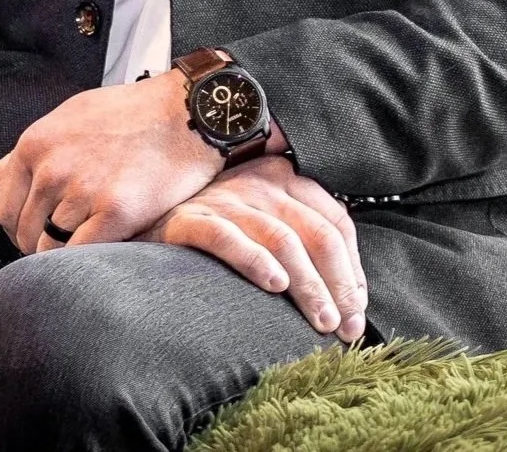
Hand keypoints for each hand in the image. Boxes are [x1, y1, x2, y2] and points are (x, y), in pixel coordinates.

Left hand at [0, 72, 219, 252]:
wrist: (187, 112)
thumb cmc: (127, 117)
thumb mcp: (66, 123)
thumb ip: (18, 159)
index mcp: (34, 145)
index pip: (4, 211)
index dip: (22, 228)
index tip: (47, 228)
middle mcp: (52, 168)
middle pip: (24, 235)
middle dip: (43, 244)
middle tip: (75, 237)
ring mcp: (82, 190)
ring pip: (50, 251)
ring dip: (67, 254)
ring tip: (94, 239)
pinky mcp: (116, 212)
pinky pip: (79, 257)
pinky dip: (86, 262)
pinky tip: (106, 247)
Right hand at [140, 156, 366, 342]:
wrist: (148, 224)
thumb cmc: (219, 233)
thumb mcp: (266, 226)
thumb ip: (304, 245)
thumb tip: (352, 299)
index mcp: (286, 179)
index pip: (336, 222)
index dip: (353, 268)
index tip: (358, 309)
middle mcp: (261, 182)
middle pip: (316, 233)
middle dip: (338, 285)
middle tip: (347, 327)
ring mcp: (227, 199)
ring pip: (282, 240)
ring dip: (308, 285)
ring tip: (322, 320)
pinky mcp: (193, 219)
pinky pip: (229, 239)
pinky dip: (255, 261)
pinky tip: (273, 285)